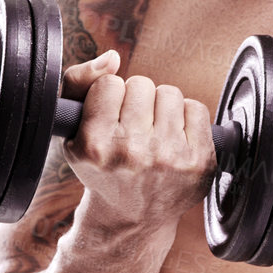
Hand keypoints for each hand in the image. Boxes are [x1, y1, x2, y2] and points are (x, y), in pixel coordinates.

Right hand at [60, 50, 215, 232]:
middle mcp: (133, 153)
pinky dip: (186, 118)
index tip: (109, 119)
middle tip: (132, 128)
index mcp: (96, 146)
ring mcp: (169, 158)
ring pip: (169, 93)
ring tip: (153, 133)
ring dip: (161, 107)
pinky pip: (196, 108)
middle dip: (136, 102)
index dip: (109, 98)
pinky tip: (174, 139)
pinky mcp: (199, 162)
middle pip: (141, 85)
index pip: (109, 84)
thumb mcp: (73, 130)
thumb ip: (78, 82)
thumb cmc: (102, 166)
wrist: (132, 215)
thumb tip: (112, 58)